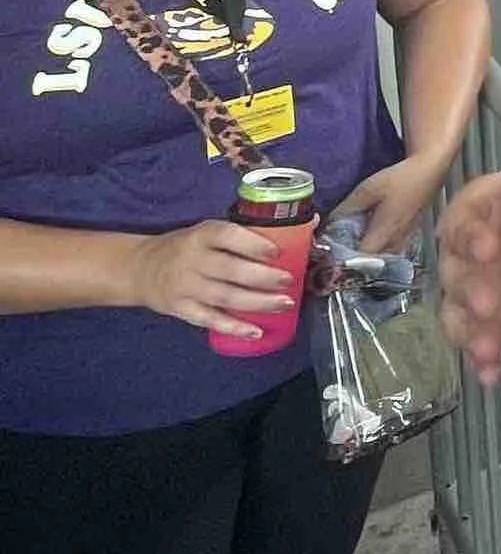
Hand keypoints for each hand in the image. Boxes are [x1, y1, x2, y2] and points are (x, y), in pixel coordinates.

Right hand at [123, 220, 297, 334]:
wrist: (140, 268)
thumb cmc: (186, 247)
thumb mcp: (206, 232)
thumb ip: (244, 234)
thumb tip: (308, 222)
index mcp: (201, 235)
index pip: (226, 236)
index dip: (252, 244)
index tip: (277, 252)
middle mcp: (192, 260)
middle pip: (230, 270)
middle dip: (262, 277)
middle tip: (289, 280)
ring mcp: (185, 286)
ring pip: (224, 297)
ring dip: (257, 302)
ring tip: (284, 303)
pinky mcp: (181, 309)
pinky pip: (209, 320)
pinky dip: (233, 327)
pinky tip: (256, 331)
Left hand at [332, 155, 449, 256]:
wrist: (428, 172)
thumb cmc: (399, 180)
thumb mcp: (367, 190)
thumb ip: (347, 208)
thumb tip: (331, 222)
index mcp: (383, 233)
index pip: (360, 258)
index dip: (345, 258)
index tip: (330, 253)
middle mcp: (394, 242)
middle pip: (371, 260)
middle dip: (355, 256)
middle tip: (338, 247)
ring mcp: (404, 239)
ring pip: (382, 255)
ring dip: (367, 251)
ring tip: (352, 240)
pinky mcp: (408, 233)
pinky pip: (390, 247)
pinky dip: (378, 245)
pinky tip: (370, 233)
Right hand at [437, 124, 500, 383]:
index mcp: (491, 201)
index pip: (464, 215)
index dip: (469, 231)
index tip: (487, 246)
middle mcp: (480, 244)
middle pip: (455, 268)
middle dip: (466, 287)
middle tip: (488, 303)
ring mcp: (492, 281)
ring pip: (461, 309)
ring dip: (467, 330)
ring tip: (485, 348)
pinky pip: (488, 336)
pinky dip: (484, 357)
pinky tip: (492, 375)